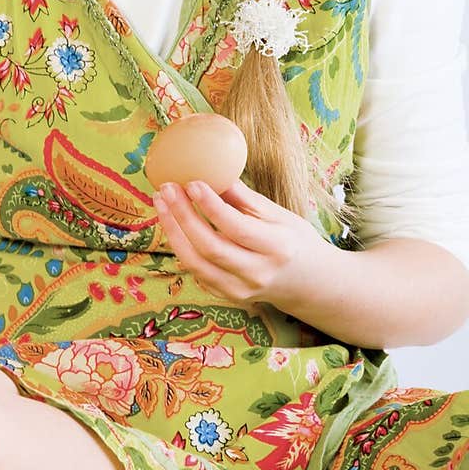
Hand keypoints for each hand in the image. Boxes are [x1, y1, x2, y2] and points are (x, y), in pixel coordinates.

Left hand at [153, 177, 328, 310]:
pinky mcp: (227, 295)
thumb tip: (215, 173)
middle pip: (210, 247)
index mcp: (277, 248)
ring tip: (161, 202)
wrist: (307, 282)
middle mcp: (257, 273)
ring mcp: (240, 289)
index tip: (192, 182)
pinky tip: (171, 222)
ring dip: (173, 230)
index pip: (237, 227)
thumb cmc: (293, 241)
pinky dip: (180, 245)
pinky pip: (195, 271)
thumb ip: (245, 198)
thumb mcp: (279, 215)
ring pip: (196, 263)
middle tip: (167, 188)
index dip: (211, 205)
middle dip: (183, 215)